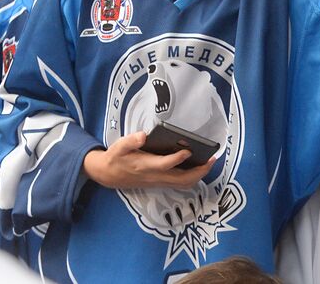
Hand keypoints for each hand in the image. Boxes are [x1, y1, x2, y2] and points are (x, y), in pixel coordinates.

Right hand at [82, 131, 213, 189]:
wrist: (107, 175)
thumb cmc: (116, 158)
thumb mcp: (118, 147)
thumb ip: (130, 141)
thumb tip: (143, 135)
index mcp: (144, 165)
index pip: (164, 165)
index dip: (177, 159)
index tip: (188, 150)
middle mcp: (154, 176)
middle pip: (180, 179)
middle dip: (198, 171)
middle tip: (212, 159)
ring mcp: (158, 181)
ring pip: (182, 184)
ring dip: (198, 175)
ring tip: (210, 162)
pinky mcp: (160, 182)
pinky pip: (179, 183)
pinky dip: (192, 177)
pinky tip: (200, 166)